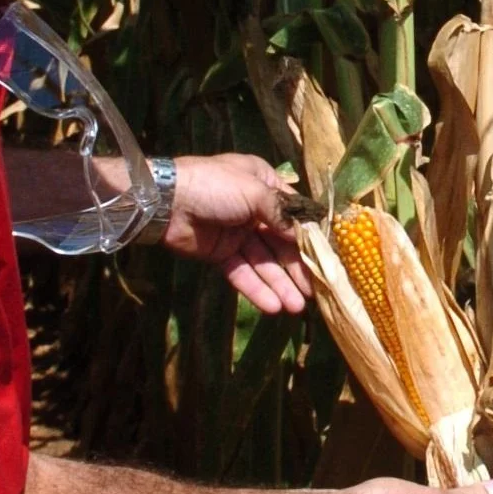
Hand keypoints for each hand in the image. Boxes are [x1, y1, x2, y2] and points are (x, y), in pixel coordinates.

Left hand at [162, 154, 313, 314]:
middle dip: (296, 268)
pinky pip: (242, 273)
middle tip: (314, 293)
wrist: (166, 202)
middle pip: (281, 243)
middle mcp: (255, 211)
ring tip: (296, 308)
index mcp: (264, 185)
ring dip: (280, 284)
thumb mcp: (254, 191)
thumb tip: (302, 234)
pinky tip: (272, 307)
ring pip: (264, 263)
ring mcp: (237, 234)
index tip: (326, 260)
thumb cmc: (215, 186)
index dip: (309, 237)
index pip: (293, 214)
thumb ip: (281, 214)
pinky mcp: (221, 255)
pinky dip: (256, 289)